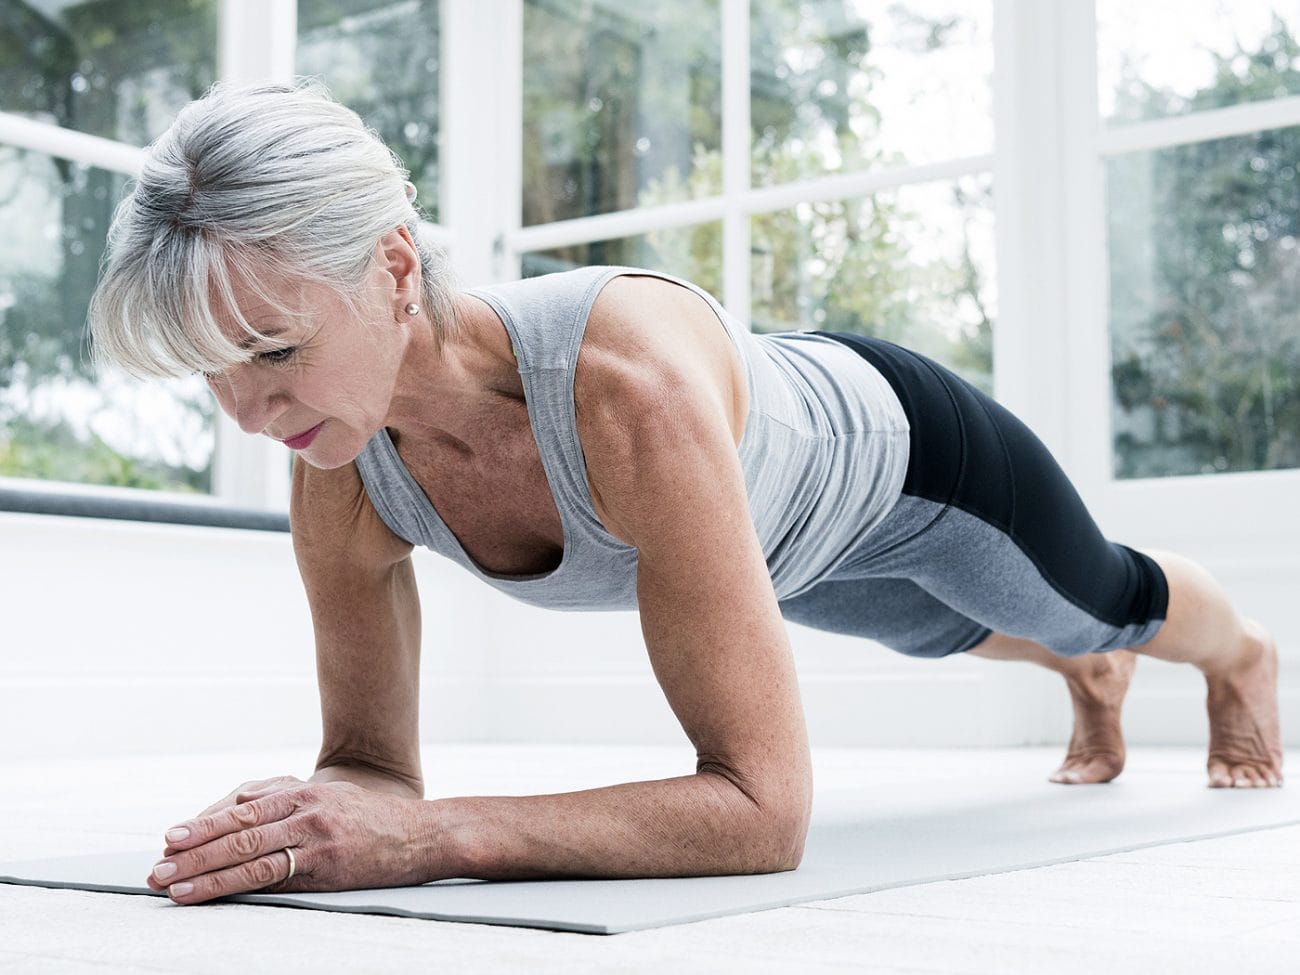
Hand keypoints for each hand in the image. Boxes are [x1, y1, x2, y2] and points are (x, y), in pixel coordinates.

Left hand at [145, 780, 435, 903]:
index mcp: (303, 791)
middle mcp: (304, 807)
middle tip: (156, 865)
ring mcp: (314, 835)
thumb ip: (288, 804)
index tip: (171, 838)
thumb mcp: (331, 800)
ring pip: (245, 850)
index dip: (202, 823)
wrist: (423, 834)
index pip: (241, 806)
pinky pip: (268, 875)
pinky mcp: (324, 864)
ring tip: (168, 882)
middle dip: (191, 848)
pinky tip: (205, 892)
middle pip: (235, 827)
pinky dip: (229, 884)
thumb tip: (237, 814)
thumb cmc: (374, 822)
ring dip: (200, 869)